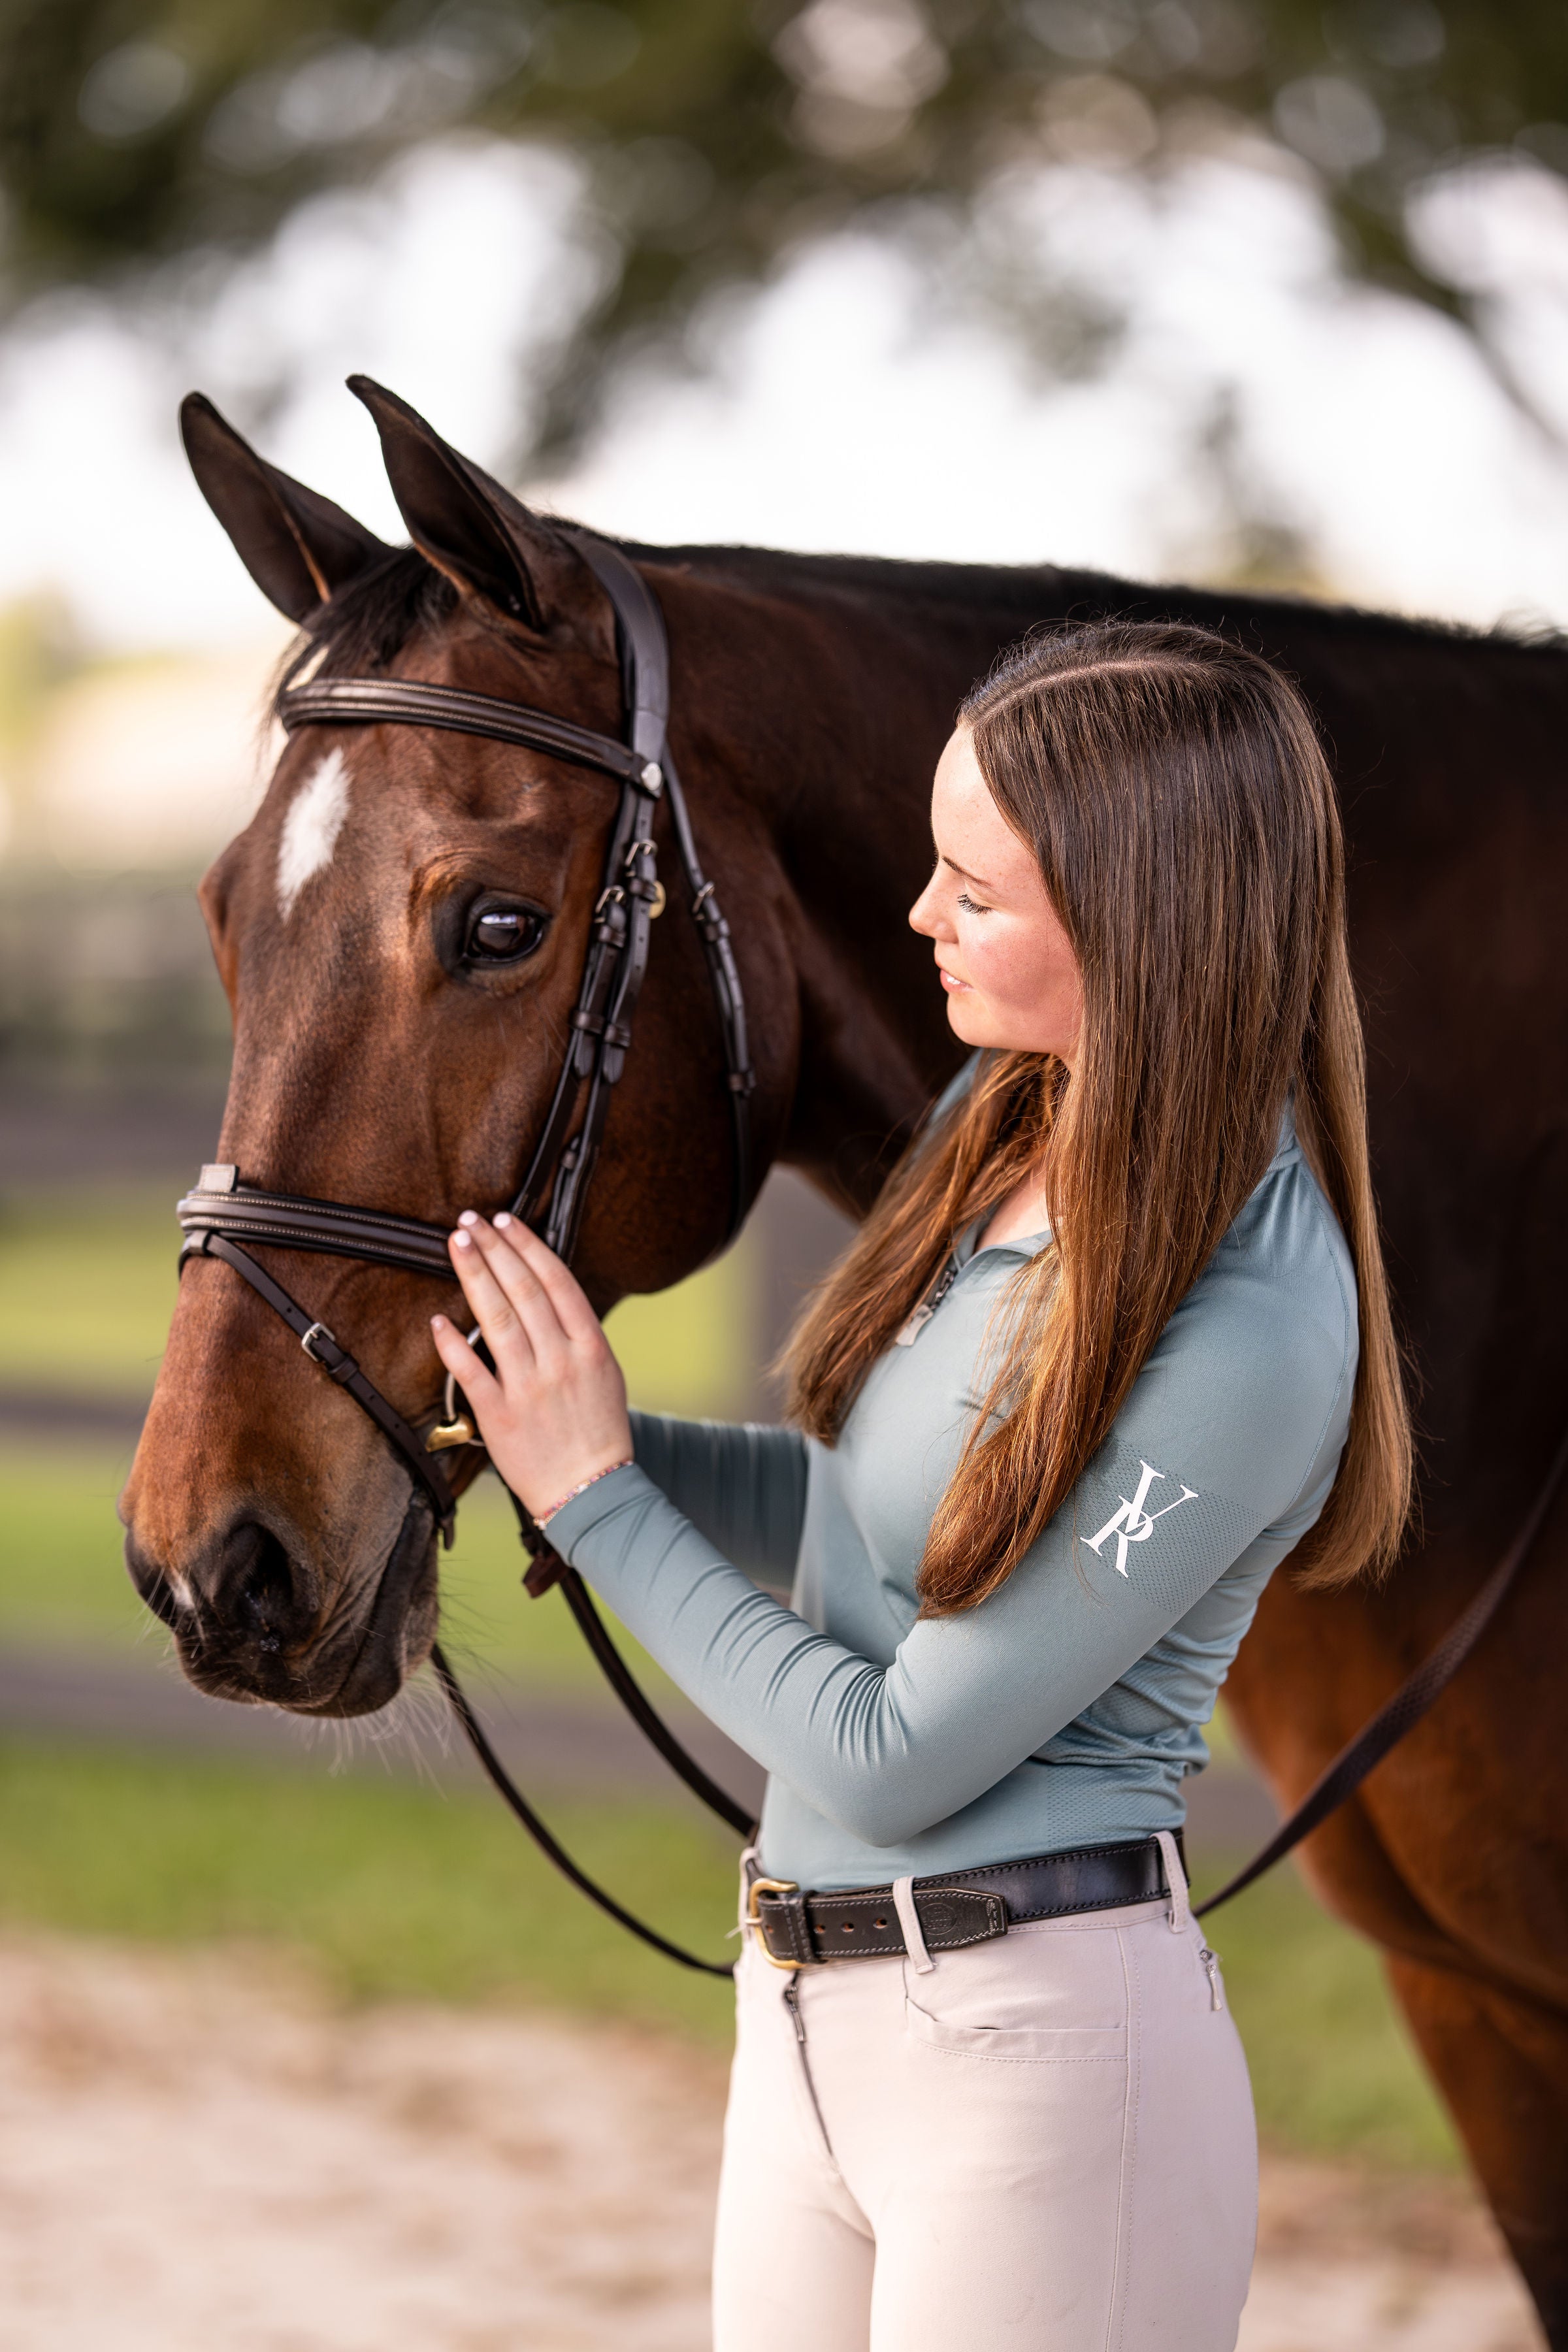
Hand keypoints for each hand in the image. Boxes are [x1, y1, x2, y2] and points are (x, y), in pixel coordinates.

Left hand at [430, 1211, 631, 1522]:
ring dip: (474, 1276)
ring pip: (497, 1320)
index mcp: (591, 1347)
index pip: (556, 1281)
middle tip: (469, 1221)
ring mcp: (530, 1388)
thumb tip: (544, 1290)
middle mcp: (561, 1361)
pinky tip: (438, 1318)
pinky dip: (452, 1344)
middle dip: (494, 1249)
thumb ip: (577, 1332)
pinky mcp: (500, 1417)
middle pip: (523, 1291)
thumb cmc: (598, 1430)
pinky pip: (471, 1372)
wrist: (593, 1492)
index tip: (505, 1220)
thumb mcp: (605, 1372)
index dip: (528, 1246)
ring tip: (456, 1245)